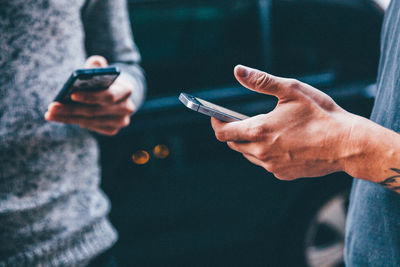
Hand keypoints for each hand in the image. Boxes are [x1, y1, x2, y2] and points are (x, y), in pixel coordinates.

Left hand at [45, 56, 134, 135]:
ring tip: (51, 113)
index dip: (91, 96)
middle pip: (96, 111)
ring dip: (69, 117)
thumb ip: (97, 66)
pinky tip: (61, 117)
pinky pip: (92, 127)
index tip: (71, 94)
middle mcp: (127, 107)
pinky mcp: (113, 129)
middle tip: (52, 107)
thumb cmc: (104, 80)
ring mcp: (121, 121)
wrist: (116, 94)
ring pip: (91, 121)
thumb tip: (90, 66)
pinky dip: (75, 122)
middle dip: (72, 109)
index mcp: (126, 90)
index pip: (109, 95)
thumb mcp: (101, 70)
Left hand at [211, 65, 358, 179]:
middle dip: (233, 132)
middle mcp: (262, 152)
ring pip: (249, 155)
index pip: (223, 132)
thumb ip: (261, 81)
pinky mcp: (283, 174)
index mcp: (259, 131)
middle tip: (242, 119)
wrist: (347, 144)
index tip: (215, 116)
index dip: (216, 123)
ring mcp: (272, 166)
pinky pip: (265, 163)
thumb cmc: (321, 114)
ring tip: (264, 129)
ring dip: (249, 143)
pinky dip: (265, 153)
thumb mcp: (291, 90)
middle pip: (234, 144)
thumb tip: (238, 71)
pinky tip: (281, 143)